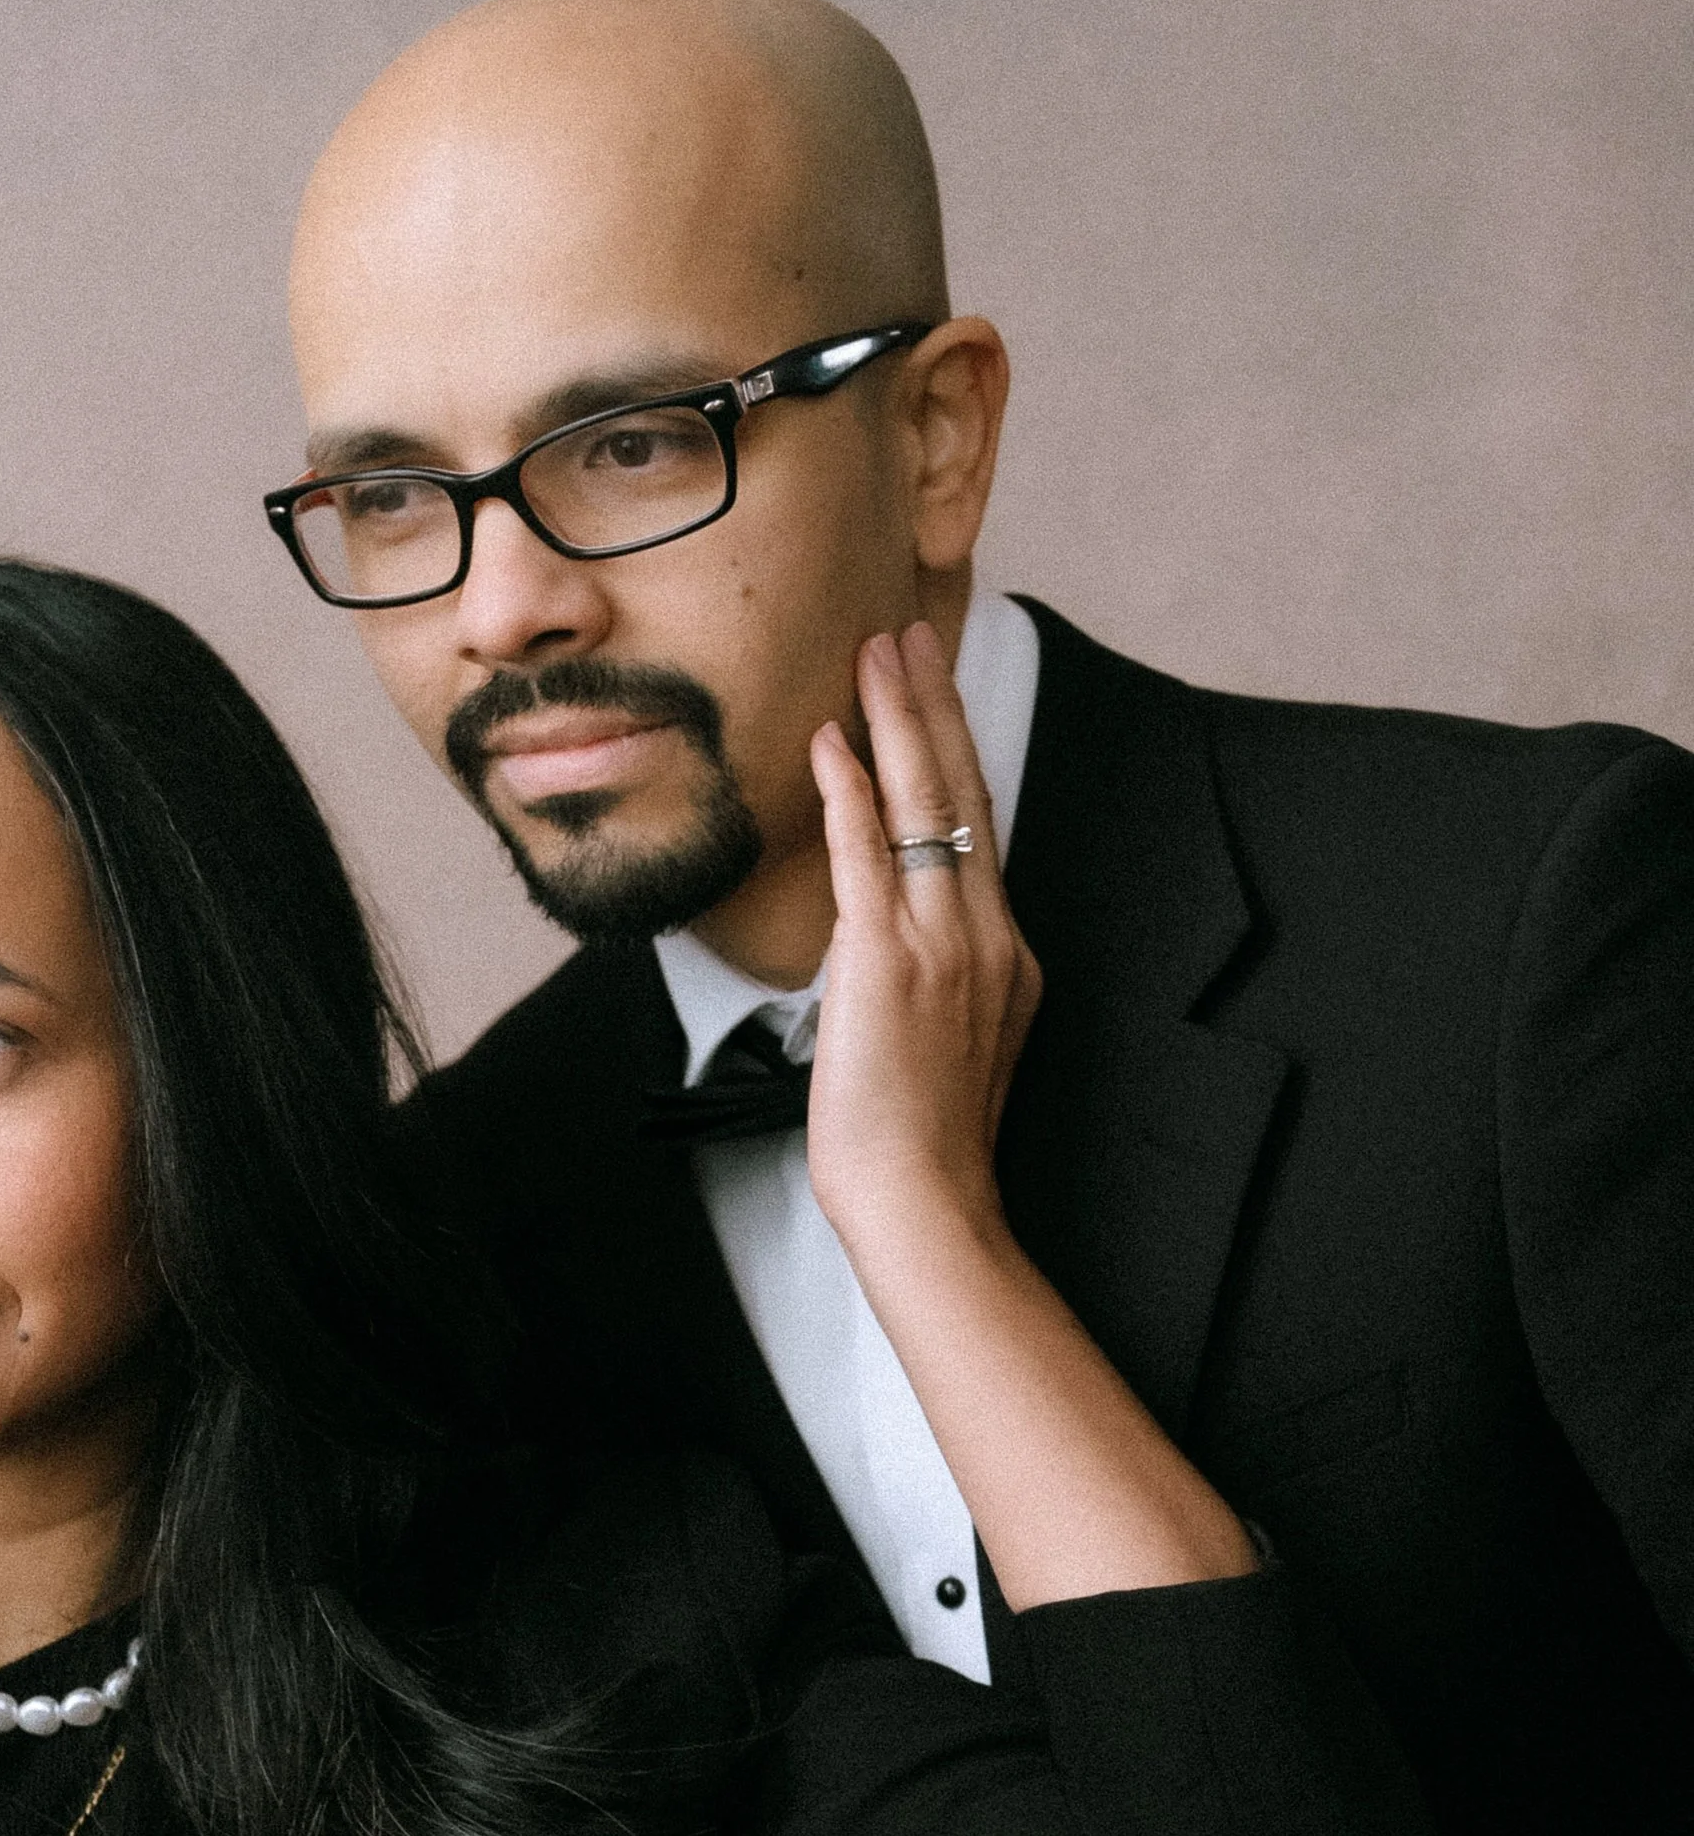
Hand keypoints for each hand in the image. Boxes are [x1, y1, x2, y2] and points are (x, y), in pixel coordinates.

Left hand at [803, 620, 1041, 1248]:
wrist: (926, 1200)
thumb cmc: (922, 1145)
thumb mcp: (943, 1046)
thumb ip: (925, 982)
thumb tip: (879, 952)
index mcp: (1001, 952)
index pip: (975, 828)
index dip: (955, 751)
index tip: (932, 692)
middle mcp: (983, 933)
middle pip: (963, 792)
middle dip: (934, 706)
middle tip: (910, 634)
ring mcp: (941, 944)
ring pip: (925, 804)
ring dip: (897, 720)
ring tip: (877, 653)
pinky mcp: (888, 962)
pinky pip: (869, 855)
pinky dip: (852, 791)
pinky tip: (834, 740)